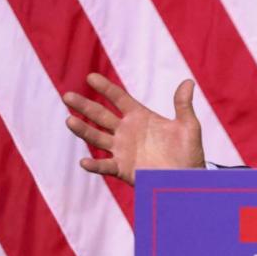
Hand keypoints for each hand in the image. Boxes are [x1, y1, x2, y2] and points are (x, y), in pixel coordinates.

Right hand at [62, 73, 204, 185]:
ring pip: (97, 138)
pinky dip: (94, 164)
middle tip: (67, 96)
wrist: (187, 178)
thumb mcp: (188, 126)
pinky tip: (84, 161)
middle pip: (101, 115)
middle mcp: (126, 131)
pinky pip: (105, 166)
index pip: (119, 98)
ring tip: (69, 120)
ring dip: (83, 130)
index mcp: (140, 117)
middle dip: (84, 106)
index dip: (105, 88)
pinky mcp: (122, 169)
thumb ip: (183, 105)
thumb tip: (188, 81)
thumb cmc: (189, 152)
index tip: (90, 77)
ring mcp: (122, 150)